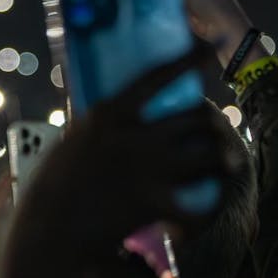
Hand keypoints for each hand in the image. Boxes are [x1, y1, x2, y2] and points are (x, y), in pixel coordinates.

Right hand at [0, 48, 243, 277]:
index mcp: (109, 114)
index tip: (208, 47)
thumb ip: (102, 125)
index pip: (158, 76)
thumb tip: (121, 111)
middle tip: (215, 129)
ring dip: (225, 158)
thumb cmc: (54, 184)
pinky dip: (208, 207)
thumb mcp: (73, 139)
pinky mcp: (157, 203)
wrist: (50, 229)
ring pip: (213, 154)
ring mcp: (149, 169)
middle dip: (213, 121)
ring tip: (227, 163)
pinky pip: (203, 201)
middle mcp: (135, 136)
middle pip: (198, 116)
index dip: (188, 58)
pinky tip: (203, 210)